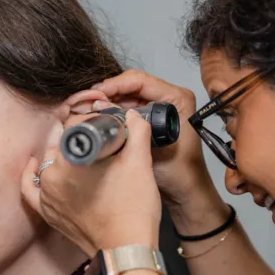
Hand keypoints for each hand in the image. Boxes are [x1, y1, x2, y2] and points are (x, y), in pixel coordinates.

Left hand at [21, 110, 161, 254]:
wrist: (126, 250)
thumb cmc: (133, 209)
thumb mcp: (140, 162)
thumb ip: (137, 130)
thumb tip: (131, 115)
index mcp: (71, 157)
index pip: (76, 125)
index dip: (94, 122)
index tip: (108, 129)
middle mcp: (52, 174)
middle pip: (63, 143)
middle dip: (81, 141)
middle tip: (103, 149)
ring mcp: (47, 195)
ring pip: (50, 162)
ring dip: (64, 157)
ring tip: (86, 161)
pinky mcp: (48, 212)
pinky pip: (31, 187)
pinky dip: (33, 175)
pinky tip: (36, 166)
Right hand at [88, 70, 215, 207]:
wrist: (187, 192)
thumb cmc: (178, 173)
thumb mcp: (150, 148)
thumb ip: (127, 127)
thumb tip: (99, 107)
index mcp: (178, 98)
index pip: (140, 81)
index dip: (115, 85)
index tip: (96, 95)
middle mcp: (172, 97)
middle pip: (133, 85)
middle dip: (109, 92)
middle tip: (87, 102)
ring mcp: (163, 106)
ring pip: (129, 95)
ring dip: (110, 101)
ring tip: (89, 108)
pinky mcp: (155, 116)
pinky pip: (131, 106)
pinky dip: (116, 110)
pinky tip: (101, 116)